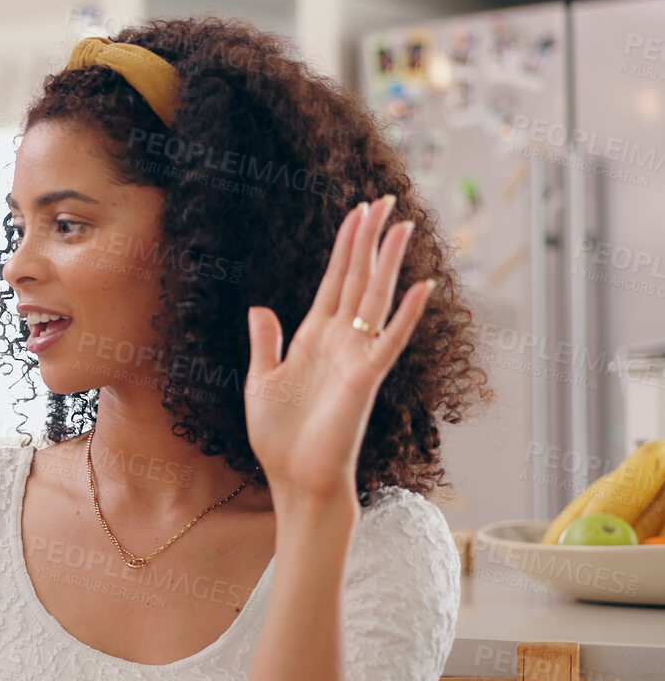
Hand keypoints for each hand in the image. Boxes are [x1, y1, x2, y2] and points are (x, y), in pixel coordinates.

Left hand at [244, 195, 435, 502]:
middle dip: (368, 240)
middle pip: (357, 280)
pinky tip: (421, 286)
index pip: (334, 282)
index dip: (345, 247)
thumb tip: (261, 308)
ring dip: (388, 263)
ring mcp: (355, 357)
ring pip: (375, 299)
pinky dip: (406, 315)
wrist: (295, 479)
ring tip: (401, 225)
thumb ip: (266, 343)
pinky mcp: (365, 379)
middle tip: (383, 201)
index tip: (357, 212)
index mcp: (312, 339)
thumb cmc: (279, 438)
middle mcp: (339, 341)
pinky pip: (389, 341)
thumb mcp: (260, 382)